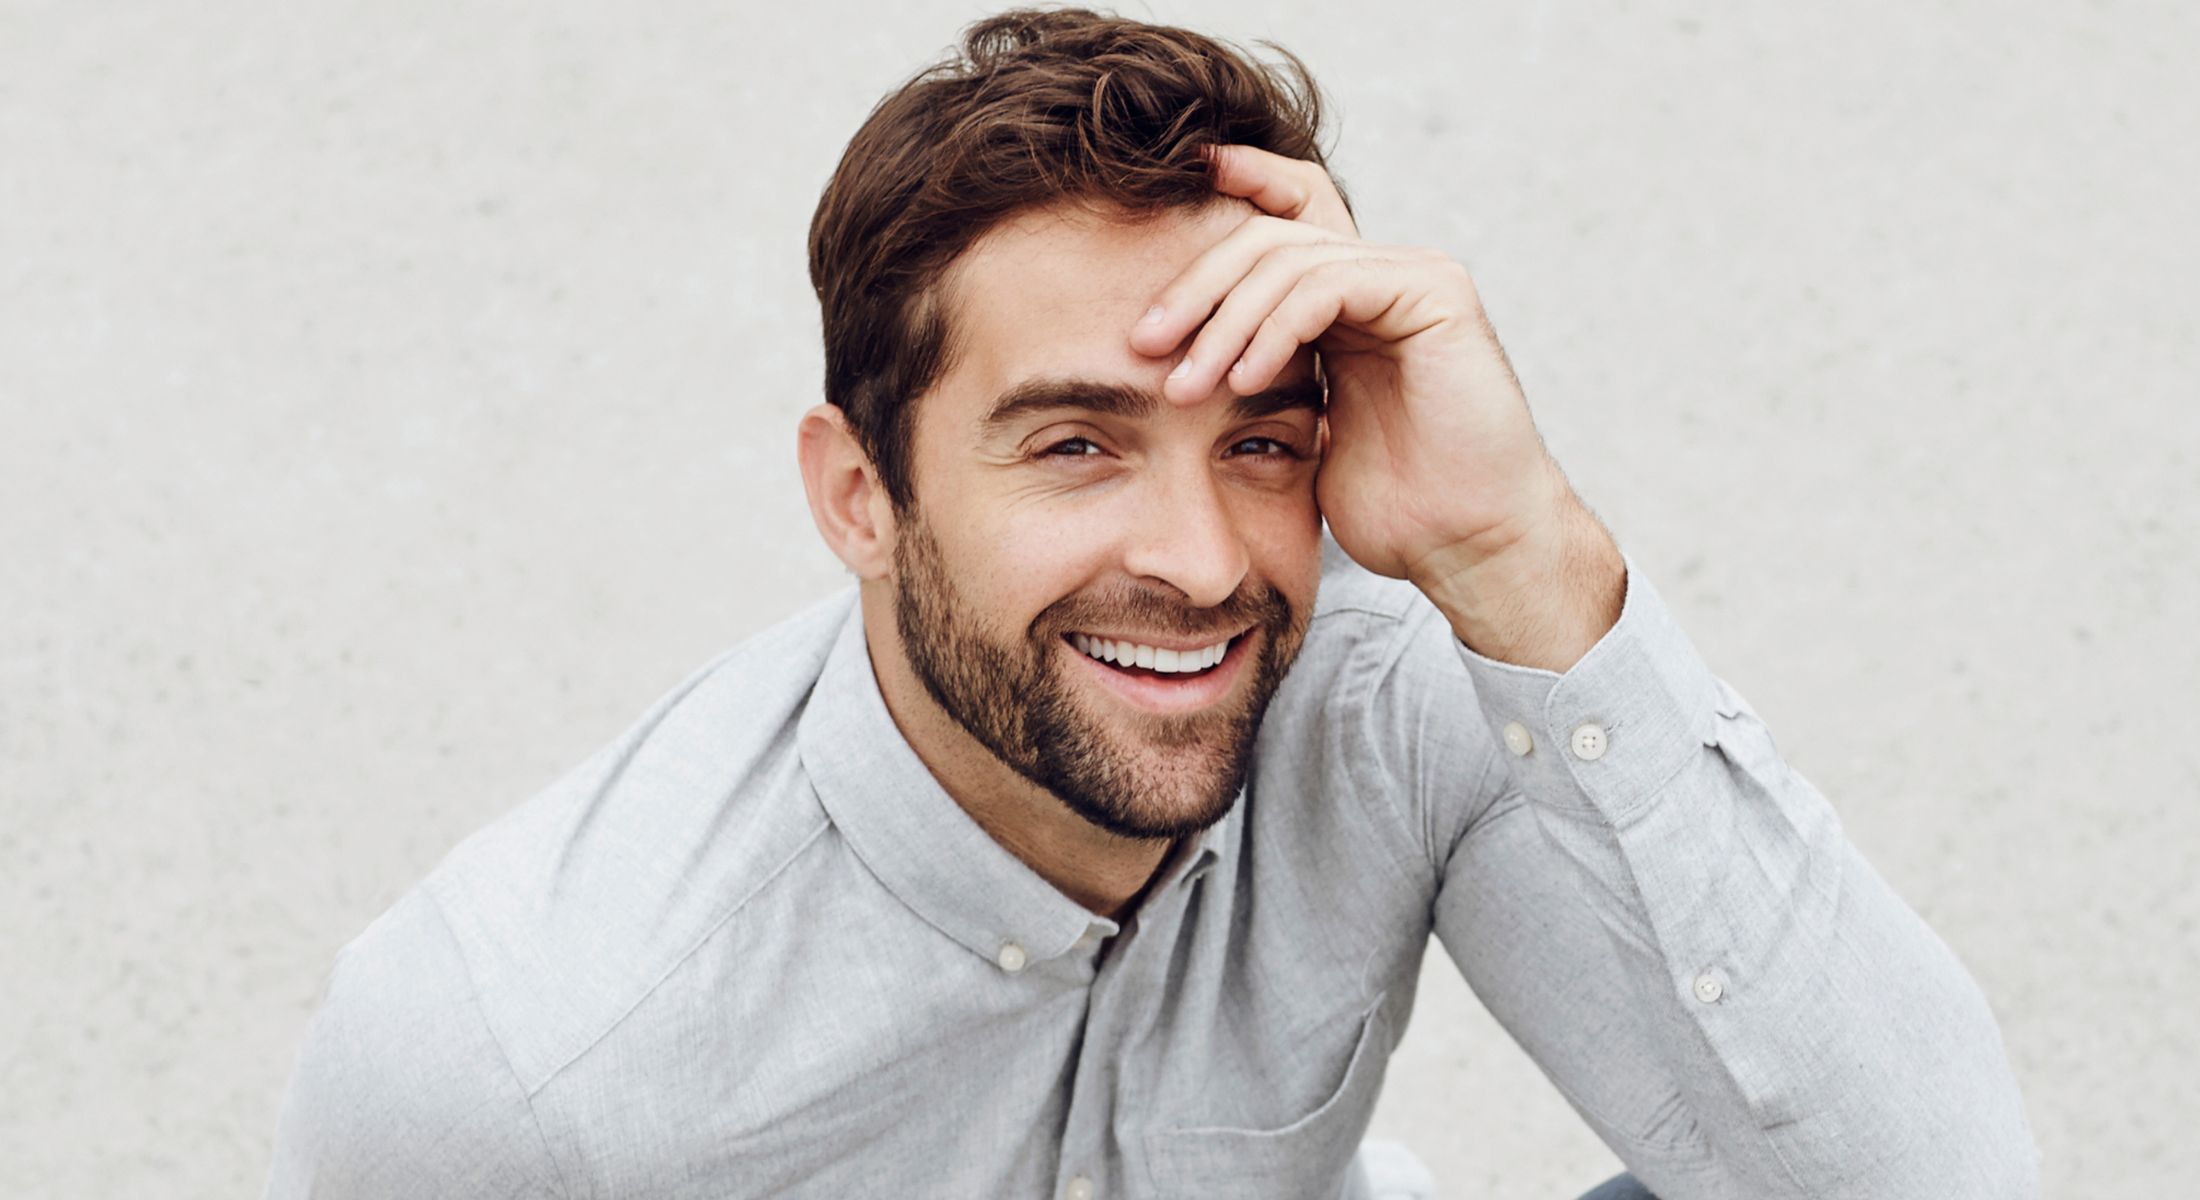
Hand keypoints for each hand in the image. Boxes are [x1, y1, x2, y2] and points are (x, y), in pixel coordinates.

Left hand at [1128, 145, 1622, 668]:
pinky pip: (1329, 284)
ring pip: (1288, 259)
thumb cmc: (1396, 508)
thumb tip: (1175, 370)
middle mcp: (1379, 277)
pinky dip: (1275, 327)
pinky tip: (1244, 378)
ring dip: (1223, 322)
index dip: (1228, 194)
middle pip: (1267, 235)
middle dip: (1195, 286)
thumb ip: (1264, 384)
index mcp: (1347, 303)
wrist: (1469, 545)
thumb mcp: (1302, 438)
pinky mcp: (1433, 294)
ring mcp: (1410, 278)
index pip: (1281, 221)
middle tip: (1143, 344)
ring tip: (1185, 386)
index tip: (1150, 211)